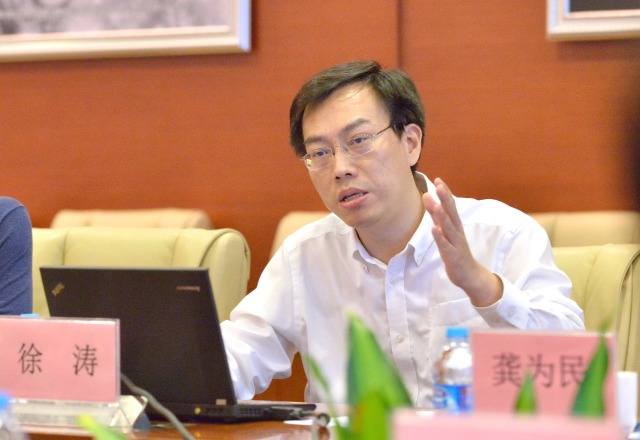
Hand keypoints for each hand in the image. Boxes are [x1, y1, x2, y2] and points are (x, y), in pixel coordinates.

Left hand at [422, 178, 502, 306]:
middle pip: (451, 213)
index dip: (445, 194)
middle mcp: (457, 232)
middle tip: (438, 185)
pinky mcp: (453, 256)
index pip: (451, 207)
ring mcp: (456, 244)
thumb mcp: (447, 233)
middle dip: (445, 199)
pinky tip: (434, 229)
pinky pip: (446, 246)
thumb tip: (431, 202)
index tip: (438, 180)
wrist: (469, 276)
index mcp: (456, 226)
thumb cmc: (456, 252)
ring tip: (435, 204)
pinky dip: (440, 237)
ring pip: (449, 228)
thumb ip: (439, 219)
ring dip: (442, 216)